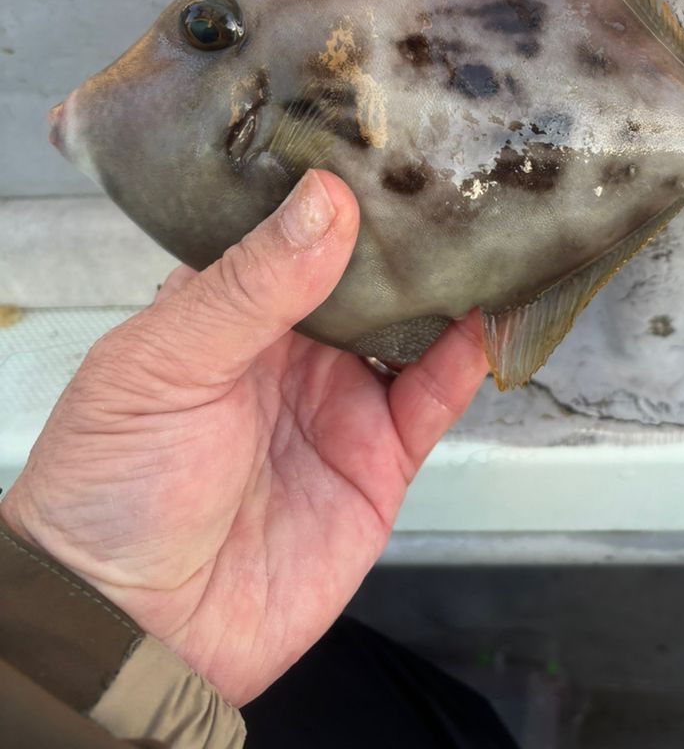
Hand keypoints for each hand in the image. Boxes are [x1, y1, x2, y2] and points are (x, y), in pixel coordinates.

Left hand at [1, 170, 487, 705]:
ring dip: (447, 284)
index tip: (384, 134)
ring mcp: (337, 398)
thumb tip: (327, 201)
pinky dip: (467, 357)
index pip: (290, 225)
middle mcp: (288, 344)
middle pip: (362, 270)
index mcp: (225, 305)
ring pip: (409, 323)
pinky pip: (433, 395)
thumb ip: (251, 284)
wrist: (135, 633)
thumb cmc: (111, 487)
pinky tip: (489, 318)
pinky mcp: (378, 458)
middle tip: (455, 168)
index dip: (333, 184)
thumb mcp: (165, 365)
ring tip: (488, 228)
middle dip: (404, 227)